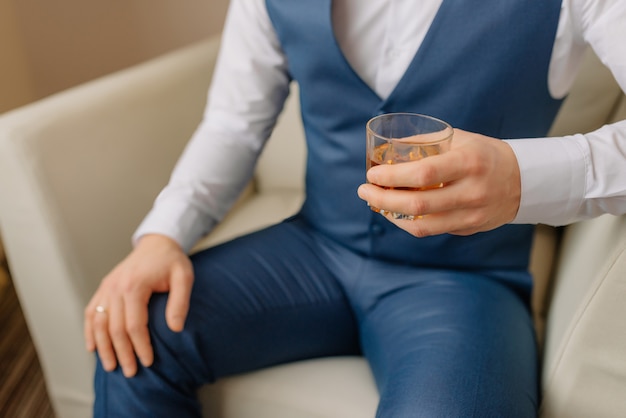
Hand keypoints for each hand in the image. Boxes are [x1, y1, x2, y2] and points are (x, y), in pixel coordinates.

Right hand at [84, 234, 192, 376]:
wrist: (157, 243)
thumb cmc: (172, 262)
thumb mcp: (184, 278)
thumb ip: (180, 302)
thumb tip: (175, 329)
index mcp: (135, 285)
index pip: (134, 325)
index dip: (140, 346)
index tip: (148, 362)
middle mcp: (116, 287)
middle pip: (114, 328)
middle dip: (122, 353)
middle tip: (131, 373)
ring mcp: (106, 287)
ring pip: (98, 323)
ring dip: (103, 347)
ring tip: (111, 367)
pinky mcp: (103, 287)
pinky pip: (91, 312)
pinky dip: (90, 331)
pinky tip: (92, 348)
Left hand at [357, 128, 520, 236]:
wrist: (525, 180)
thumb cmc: (484, 154)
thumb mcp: (460, 139)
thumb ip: (425, 143)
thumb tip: (386, 150)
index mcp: (469, 163)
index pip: (423, 174)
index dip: (392, 177)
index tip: (372, 174)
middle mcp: (471, 192)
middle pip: (417, 204)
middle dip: (382, 198)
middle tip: (364, 190)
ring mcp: (471, 215)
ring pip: (421, 225)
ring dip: (390, 214)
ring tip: (374, 202)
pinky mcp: (469, 229)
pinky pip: (430, 230)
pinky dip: (407, 223)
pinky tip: (394, 212)